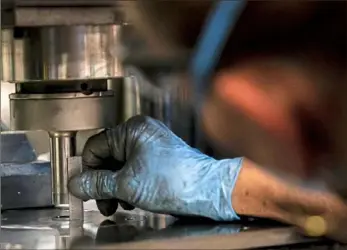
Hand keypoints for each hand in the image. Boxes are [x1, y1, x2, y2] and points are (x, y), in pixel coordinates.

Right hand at [68, 115, 241, 219]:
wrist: (207, 191)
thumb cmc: (176, 180)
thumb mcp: (127, 185)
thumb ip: (97, 184)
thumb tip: (77, 184)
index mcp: (132, 130)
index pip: (95, 147)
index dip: (88, 170)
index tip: (84, 189)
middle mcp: (143, 133)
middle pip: (108, 157)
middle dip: (103, 182)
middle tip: (103, 201)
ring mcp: (153, 145)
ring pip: (122, 165)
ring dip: (116, 186)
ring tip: (121, 203)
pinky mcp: (160, 158)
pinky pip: (136, 169)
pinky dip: (130, 184)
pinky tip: (133, 199)